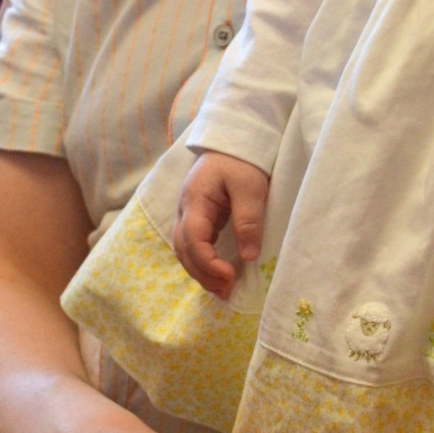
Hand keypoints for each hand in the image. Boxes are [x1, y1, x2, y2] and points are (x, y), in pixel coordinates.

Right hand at [173, 150, 268, 297]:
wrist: (233, 141)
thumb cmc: (241, 160)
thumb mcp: (250, 187)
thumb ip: (248, 220)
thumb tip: (247, 257)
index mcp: (195, 200)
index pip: (193, 240)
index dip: (208, 263)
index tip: (229, 276)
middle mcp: (185, 210)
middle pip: (183, 250)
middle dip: (202, 274)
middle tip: (226, 291)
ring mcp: (188, 214)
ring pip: (184, 250)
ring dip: (200, 272)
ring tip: (223, 289)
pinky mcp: (197, 217)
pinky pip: (193, 245)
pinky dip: (202, 263)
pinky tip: (218, 274)